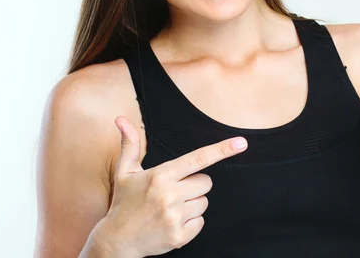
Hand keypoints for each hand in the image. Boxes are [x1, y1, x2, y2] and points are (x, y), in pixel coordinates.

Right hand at [103, 116, 247, 256]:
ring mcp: (175, 217)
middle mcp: (170, 195)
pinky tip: (172, 222)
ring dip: (192, 204)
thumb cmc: (124, 202)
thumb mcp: (125, 171)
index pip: (198, 158)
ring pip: (204, 202)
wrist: (117, 241)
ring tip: (170, 208)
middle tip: (173, 192)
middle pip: (206, 182)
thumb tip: (121, 119)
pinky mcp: (180, 236)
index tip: (242, 143)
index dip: (222, 150)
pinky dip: (190, 222)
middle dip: (194, 185)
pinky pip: (201, 222)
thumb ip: (130, 144)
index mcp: (161, 175)